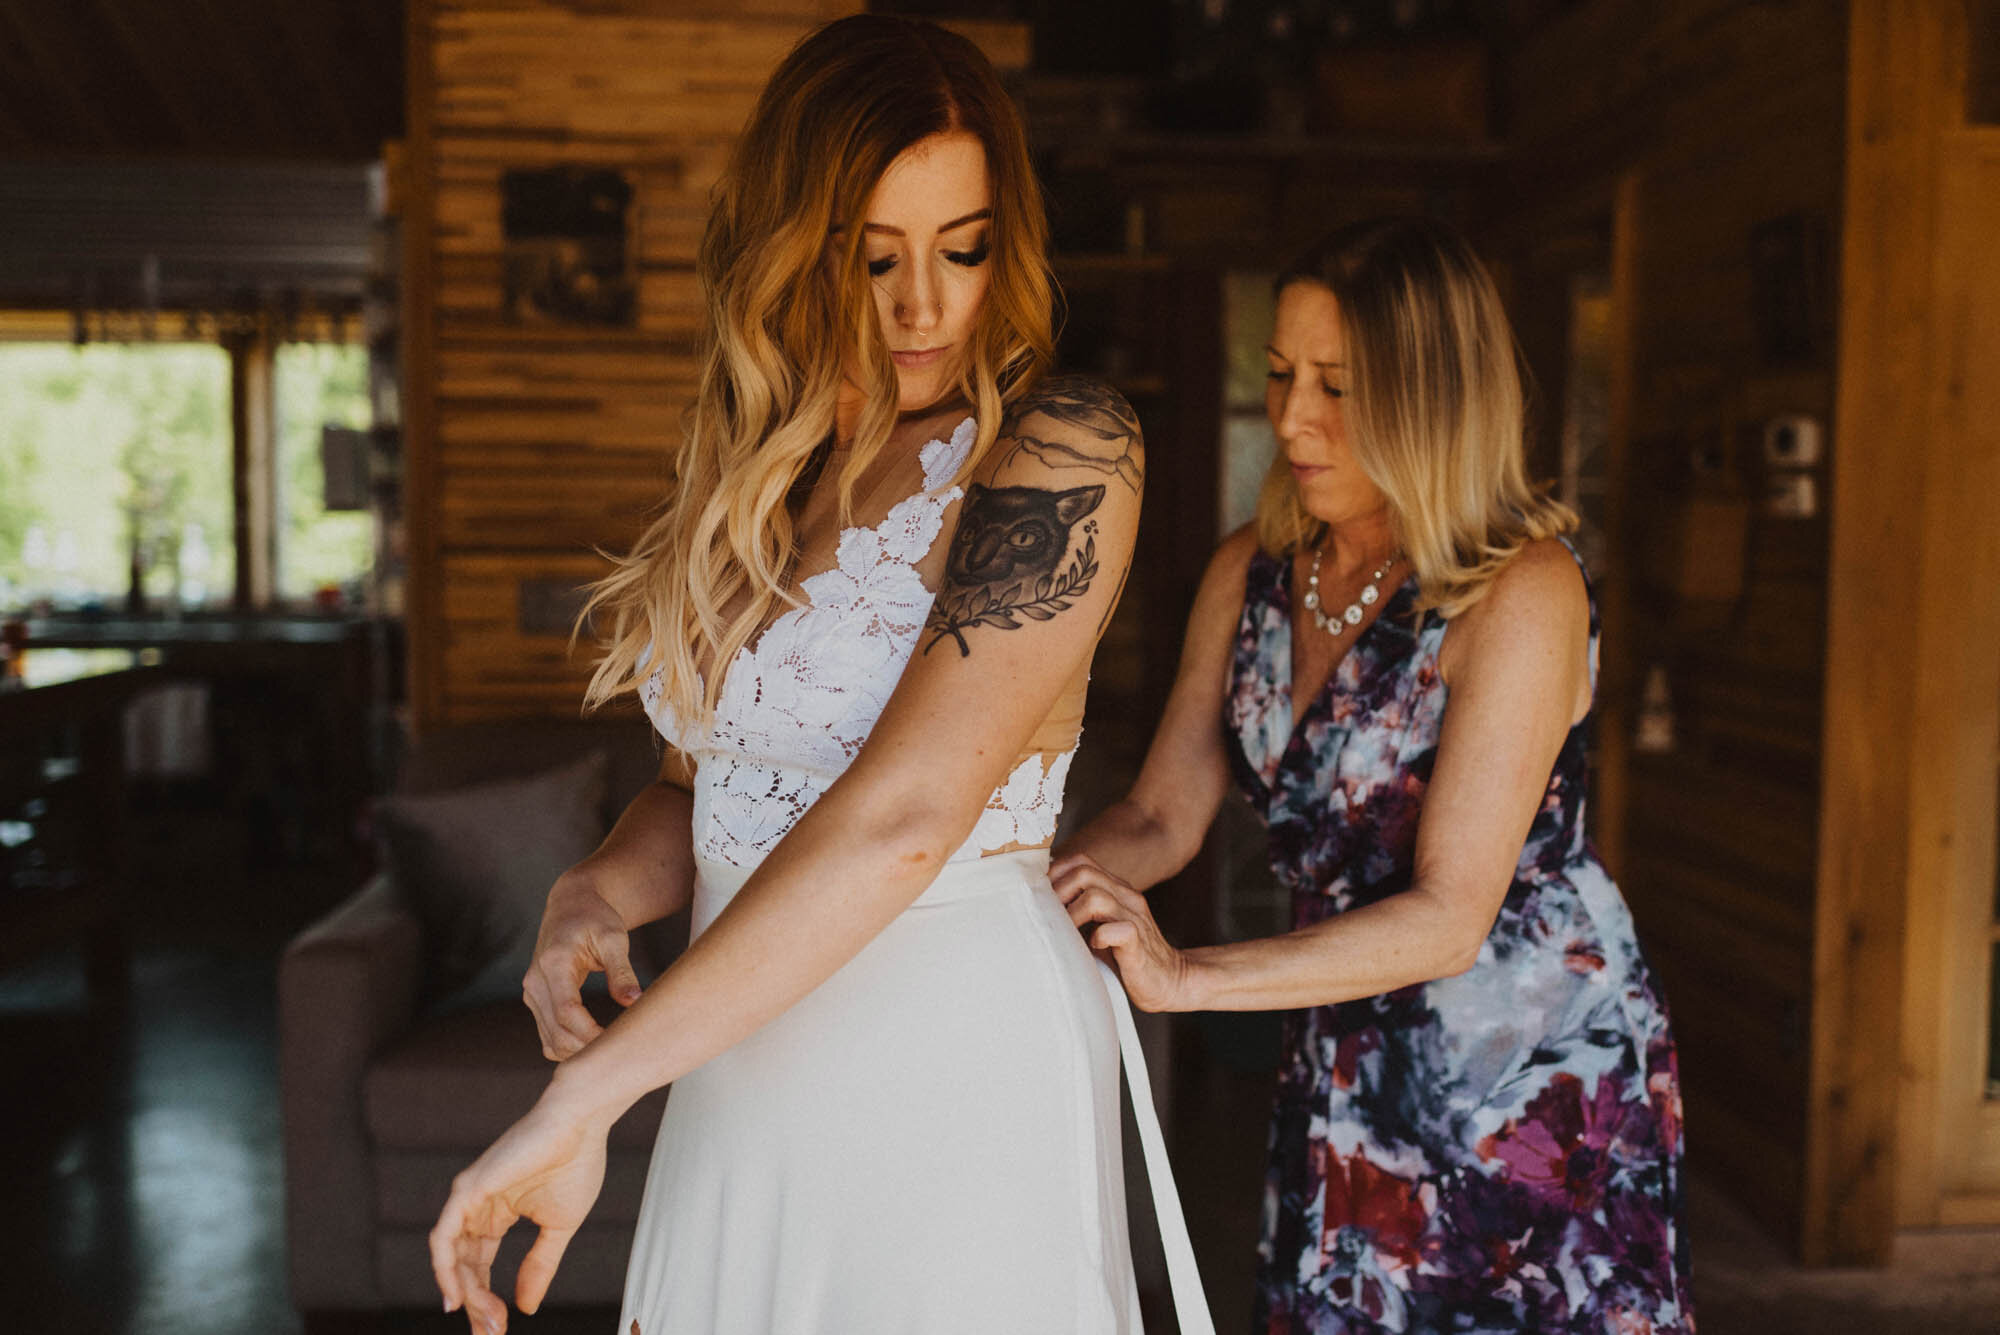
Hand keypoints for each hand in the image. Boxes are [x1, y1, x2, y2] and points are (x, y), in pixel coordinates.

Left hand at [428, 1096, 607, 1333]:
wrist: (581, 1124)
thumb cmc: (576, 1164)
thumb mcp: (558, 1229)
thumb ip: (539, 1266)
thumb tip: (526, 1306)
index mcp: (497, 1214)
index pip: (478, 1266)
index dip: (485, 1299)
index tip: (500, 1329)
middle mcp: (477, 1208)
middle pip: (462, 1268)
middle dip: (475, 1305)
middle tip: (492, 1333)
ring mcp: (469, 1198)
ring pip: (451, 1258)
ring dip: (465, 1293)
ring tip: (486, 1319)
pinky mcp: (467, 1189)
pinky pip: (443, 1238)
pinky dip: (444, 1269)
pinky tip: (456, 1296)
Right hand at [524, 871, 642, 1060]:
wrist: (571, 907)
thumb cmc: (595, 918)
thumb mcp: (614, 937)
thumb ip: (621, 971)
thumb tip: (634, 1001)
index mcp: (554, 963)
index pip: (567, 1011)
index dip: (591, 1033)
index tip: (618, 1041)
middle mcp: (535, 982)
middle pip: (557, 1032)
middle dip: (587, 1049)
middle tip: (621, 1050)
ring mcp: (531, 994)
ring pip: (550, 1040)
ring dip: (578, 1053)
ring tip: (611, 1050)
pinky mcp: (536, 1002)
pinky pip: (548, 1037)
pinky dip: (568, 1047)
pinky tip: (593, 1044)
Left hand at [1051, 853, 1191, 1011]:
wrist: (1168, 980)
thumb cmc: (1125, 957)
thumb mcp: (1099, 926)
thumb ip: (1080, 911)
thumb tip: (1038, 907)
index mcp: (1115, 890)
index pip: (1081, 862)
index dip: (1055, 874)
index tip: (1039, 897)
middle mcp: (1126, 897)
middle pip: (1084, 872)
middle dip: (1058, 892)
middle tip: (1048, 917)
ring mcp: (1135, 917)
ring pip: (1097, 897)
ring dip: (1073, 915)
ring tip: (1067, 935)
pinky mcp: (1139, 943)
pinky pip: (1118, 929)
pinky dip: (1099, 937)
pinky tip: (1094, 948)